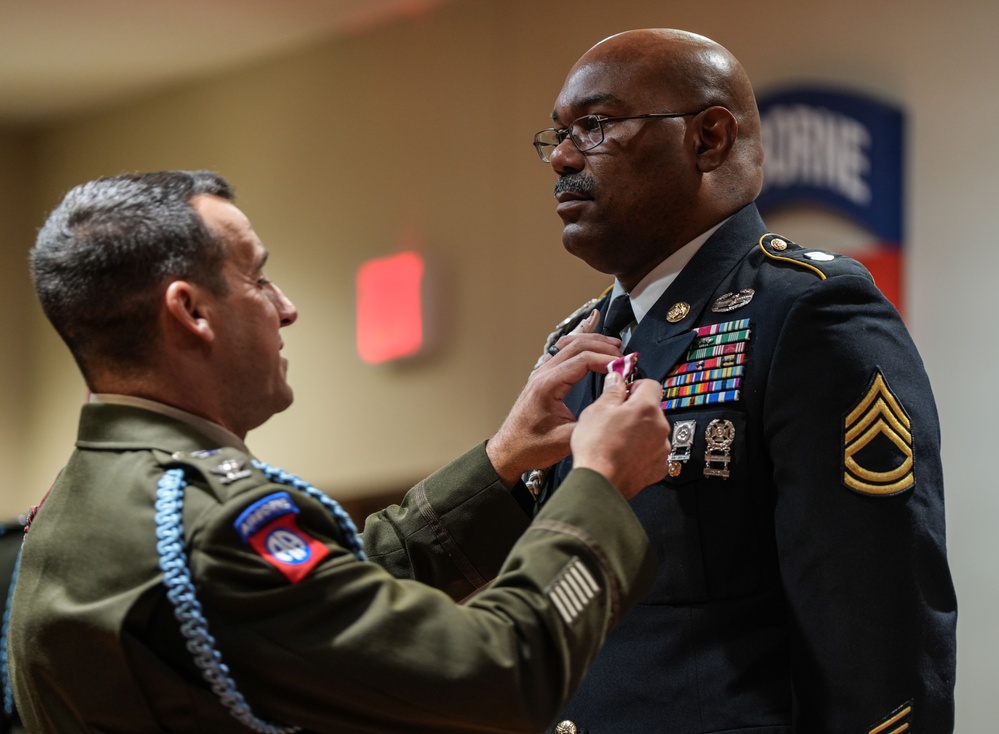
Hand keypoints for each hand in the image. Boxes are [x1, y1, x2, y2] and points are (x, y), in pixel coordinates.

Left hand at [487, 321, 622, 486]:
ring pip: (568, 345)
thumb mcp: (565, 440)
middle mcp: (542, 375)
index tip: (624, 366)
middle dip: (603, 346)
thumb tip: (613, 409)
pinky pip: (562, 353)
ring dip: (592, 342)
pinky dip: (580, 346)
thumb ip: (590, 423)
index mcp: (547, 385)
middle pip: (576, 346)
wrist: (509, 451)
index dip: (607, 360)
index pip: (582, 360)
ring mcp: (541, 375)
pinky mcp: (543, 379)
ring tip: (612, 345)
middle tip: (623, 354)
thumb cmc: (530, 446)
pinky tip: (589, 345)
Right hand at [571, 373, 670, 499]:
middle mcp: (660, 426)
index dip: (635, 386)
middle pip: (651, 409)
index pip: (651, 384)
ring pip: (652, 431)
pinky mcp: (659, 467)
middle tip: (614, 419)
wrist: (600, 482)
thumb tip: (617, 378)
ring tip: (616, 440)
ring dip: (639, 432)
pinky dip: (642, 451)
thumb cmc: (597, 448)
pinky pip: (653, 452)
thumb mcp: (597, 410)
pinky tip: (624, 455)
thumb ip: (612, 390)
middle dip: (635, 411)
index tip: (624, 393)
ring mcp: (662, 448)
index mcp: (646, 407)